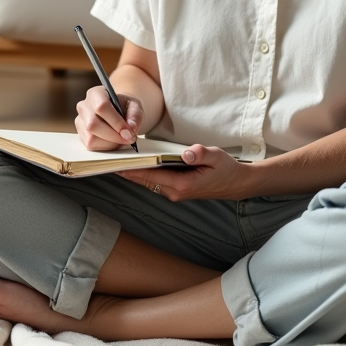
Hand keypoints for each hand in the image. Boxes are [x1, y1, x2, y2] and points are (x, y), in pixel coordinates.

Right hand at [75, 86, 142, 150]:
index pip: (101, 106)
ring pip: (91, 137)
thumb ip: (135, 115)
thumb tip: (131, 128)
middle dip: (113, 135)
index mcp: (96, 93)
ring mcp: (80, 121)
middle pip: (93, 124)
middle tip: (129, 138)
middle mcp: (84, 106)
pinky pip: (91, 145)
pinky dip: (106, 147)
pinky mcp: (81, 134)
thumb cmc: (124, 106)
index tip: (129, 131)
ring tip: (122, 138)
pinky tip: (114, 141)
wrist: (118, 112)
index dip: (115, 121)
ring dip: (111, 143)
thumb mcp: (135, 105)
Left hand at [118, 144, 248, 200]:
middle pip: (145, 180)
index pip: (151, 176)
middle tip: (109, 161)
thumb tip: (187, 153)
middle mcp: (175, 191)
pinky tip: (136, 165)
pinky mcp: (177, 190)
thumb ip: (201, 153)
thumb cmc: (226, 169)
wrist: (236, 184)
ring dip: (135, 173)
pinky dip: (144, 174)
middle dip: (128, 171)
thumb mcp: (216, 156)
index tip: (117, 165)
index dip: (133, 170)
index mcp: (183, 184)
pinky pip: (155, 182)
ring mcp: (175, 192)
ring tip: (117, 161)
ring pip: (149, 182)